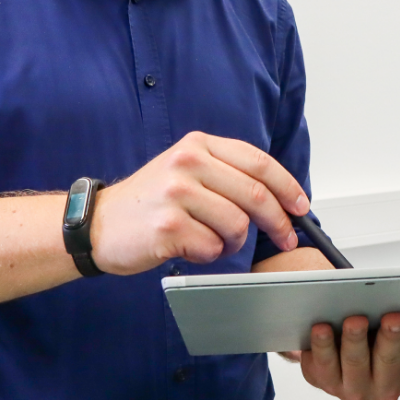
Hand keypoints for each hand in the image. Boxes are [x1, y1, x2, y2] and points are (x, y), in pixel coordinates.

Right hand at [89, 132, 308, 273]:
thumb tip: (280, 197)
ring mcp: (176, 193)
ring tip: (213, 240)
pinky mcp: (168, 226)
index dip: (287, 186)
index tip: (301, 206)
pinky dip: (209, 254)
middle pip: (255, 194)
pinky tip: (190, 247)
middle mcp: (188, 162)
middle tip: (285, 237)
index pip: (259, 162)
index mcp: (199, 145)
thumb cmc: (151, 202)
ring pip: (237, 225)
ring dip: (233, 242)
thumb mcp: (187, 170)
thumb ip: (228, 174)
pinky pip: (212, 248)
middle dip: (278, 221)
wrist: (97, 224)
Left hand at [299, 313, 399, 399]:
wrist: (344, 351)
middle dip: (392, 339)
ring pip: (355, 364)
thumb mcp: (394, 327)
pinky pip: (323, 364)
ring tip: (356, 321)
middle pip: (389, 363)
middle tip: (395, 317)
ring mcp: (355, 389)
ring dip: (356, 341)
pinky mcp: (326, 382)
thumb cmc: (377, 332)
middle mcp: (385, 390)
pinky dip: (323, 345)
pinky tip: (321, 328)